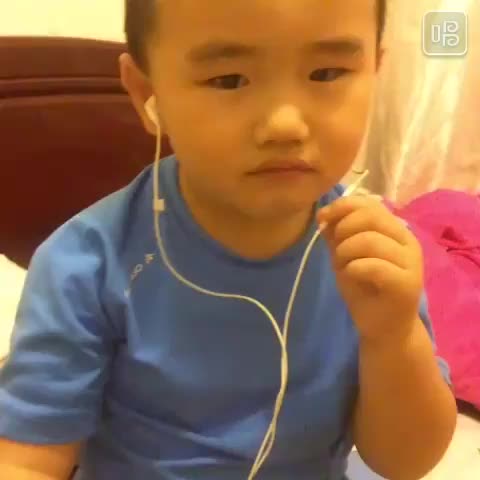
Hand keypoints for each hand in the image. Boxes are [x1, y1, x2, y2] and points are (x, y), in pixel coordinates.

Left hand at [317, 196, 423, 343]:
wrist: (383, 329)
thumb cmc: (364, 290)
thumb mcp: (344, 256)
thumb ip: (336, 233)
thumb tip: (323, 213)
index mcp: (394, 230)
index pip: (369, 203)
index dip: (342, 206)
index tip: (322, 219)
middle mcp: (407, 241)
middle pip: (370, 216)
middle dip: (343, 230)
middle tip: (337, 251)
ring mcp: (411, 262)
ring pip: (370, 240)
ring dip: (346, 251)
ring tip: (344, 267)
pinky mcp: (407, 284)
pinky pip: (374, 265)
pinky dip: (354, 269)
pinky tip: (352, 276)